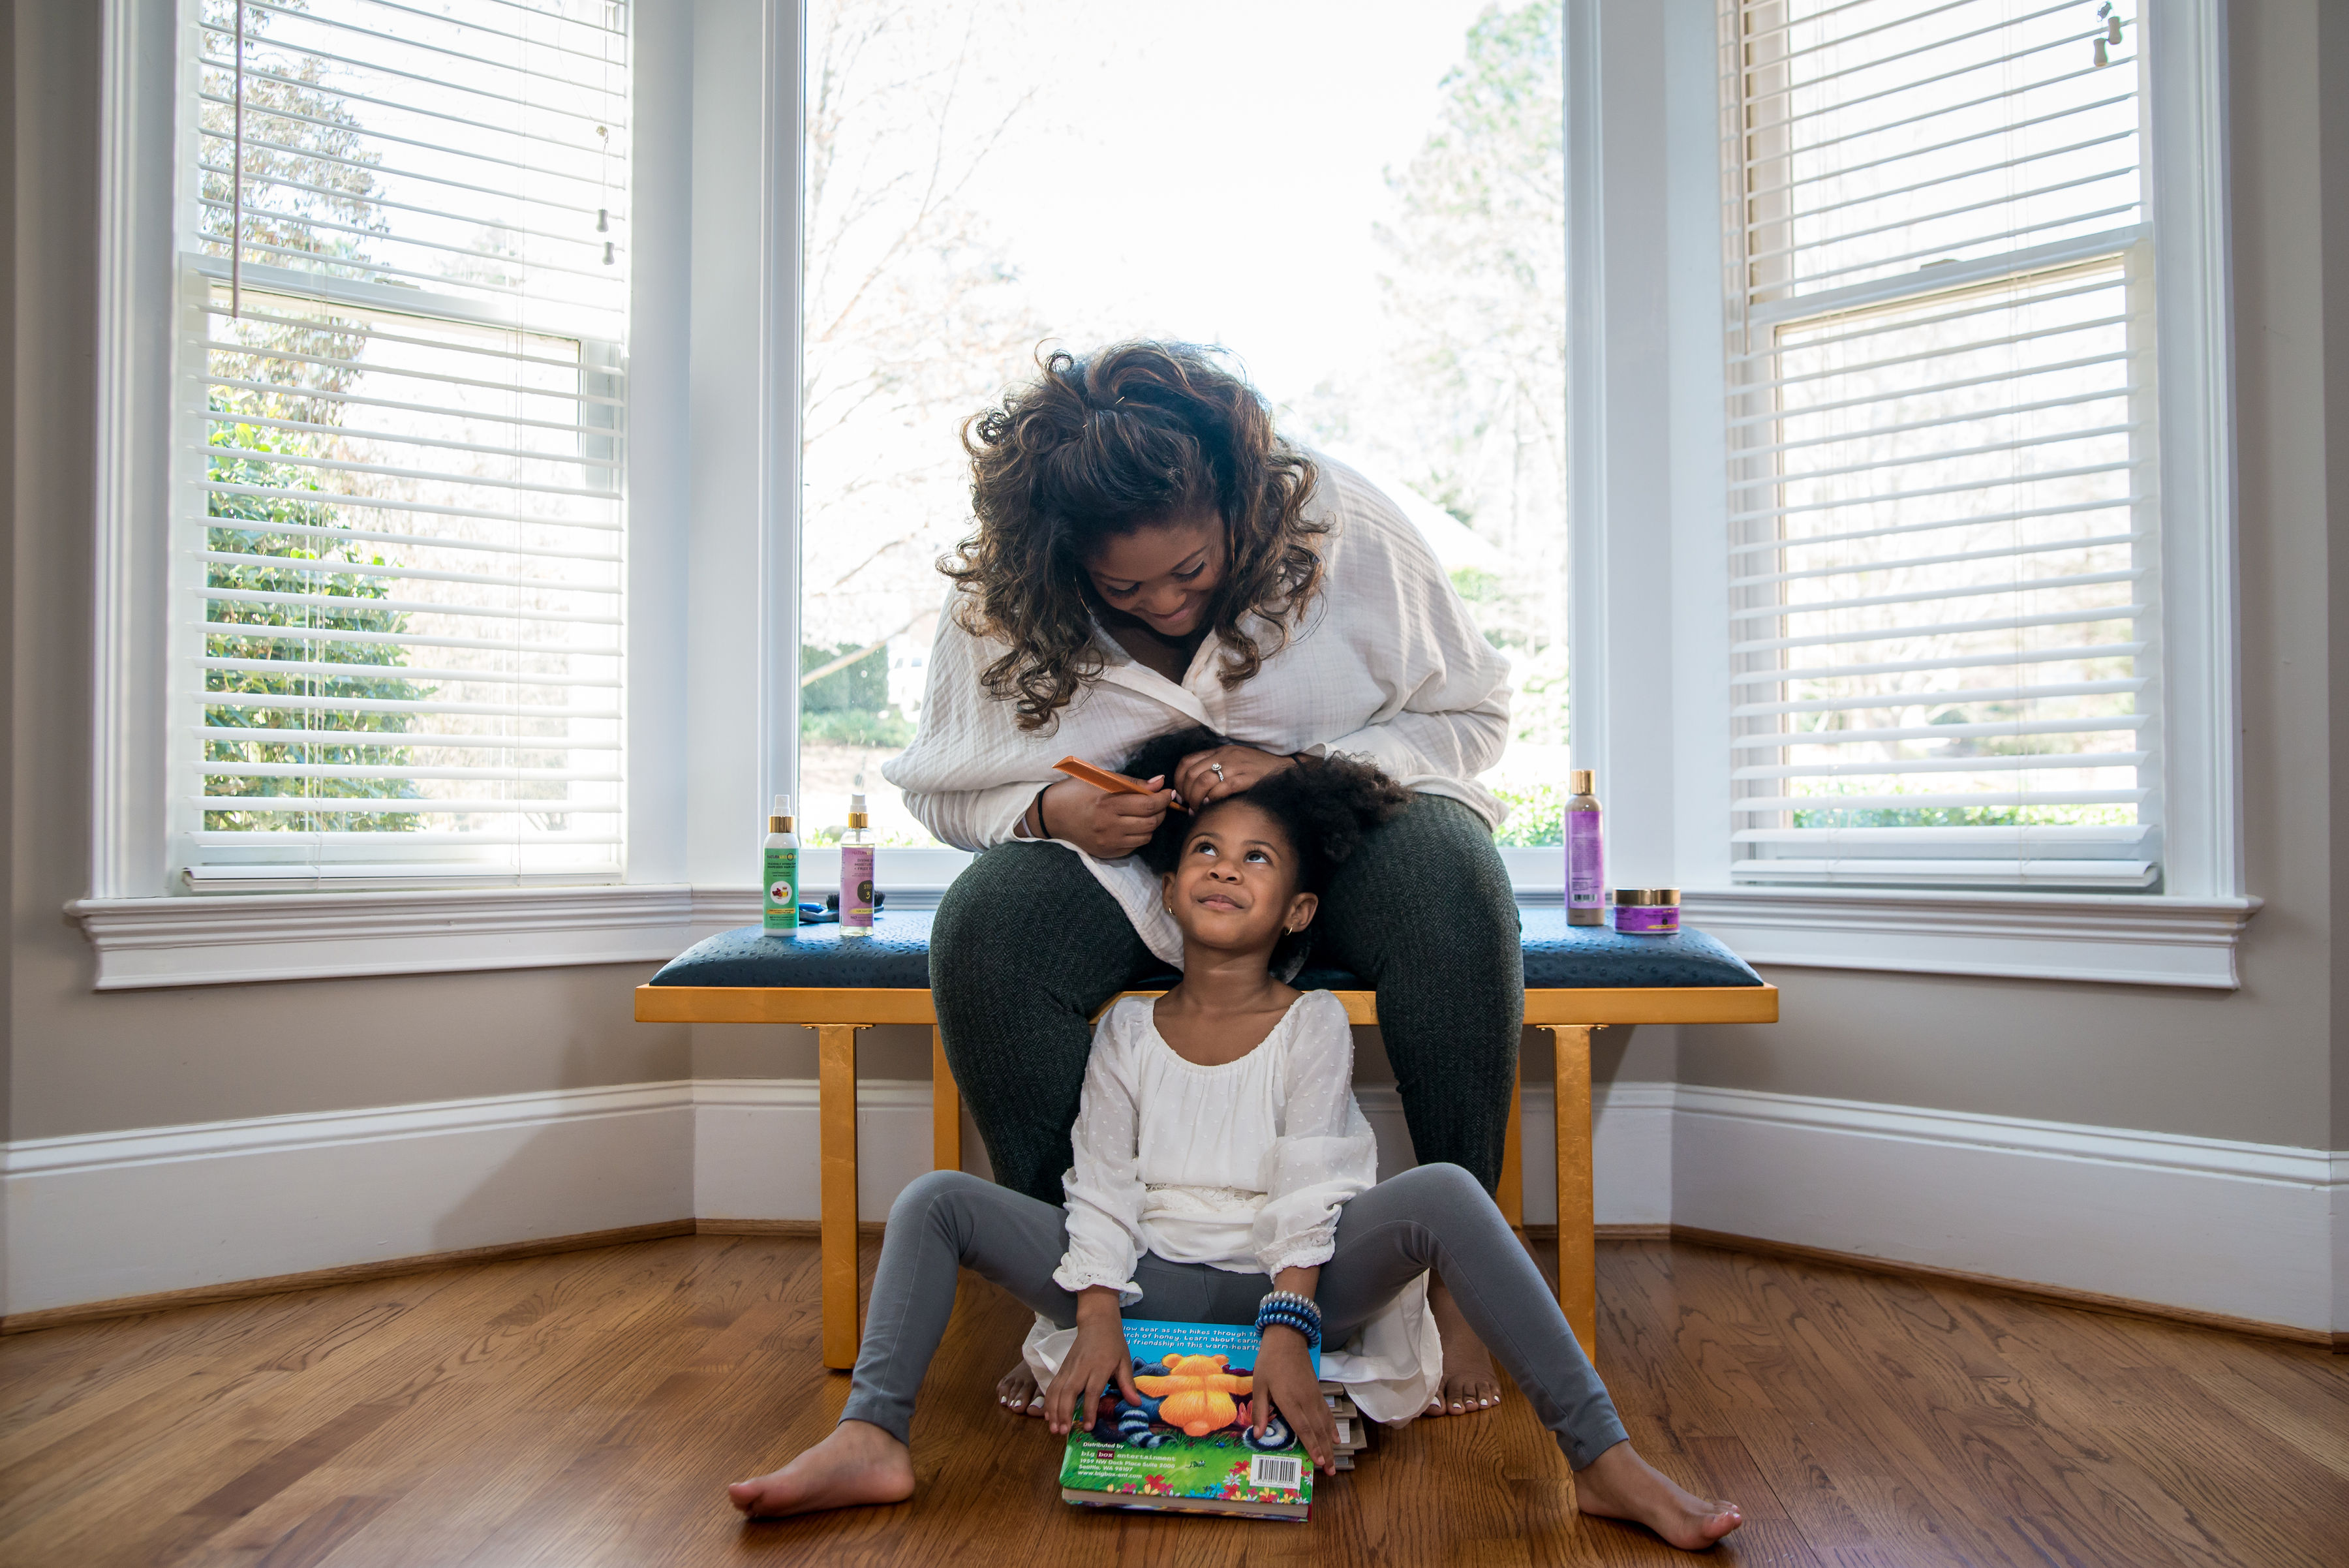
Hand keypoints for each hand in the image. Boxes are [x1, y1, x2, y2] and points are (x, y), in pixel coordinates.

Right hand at [1037, 775, 1174, 859]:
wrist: (1051, 815)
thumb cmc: (1076, 791)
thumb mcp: (1102, 779)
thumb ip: (1132, 783)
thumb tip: (1160, 783)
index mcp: (1108, 803)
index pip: (1149, 805)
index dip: (1164, 798)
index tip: (1168, 792)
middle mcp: (1109, 826)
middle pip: (1152, 822)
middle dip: (1161, 810)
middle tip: (1159, 802)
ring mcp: (1108, 842)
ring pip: (1146, 836)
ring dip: (1152, 824)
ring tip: (1145, 813)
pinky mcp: (1106, 852)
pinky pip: (1134, 846)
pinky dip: (1139, 835)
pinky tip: (1131, 825)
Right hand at [1043, 1290, 1141, 1435]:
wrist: (1097, 1322)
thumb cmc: (1113, 1343)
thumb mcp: (1124, 1361)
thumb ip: (1128, 1383)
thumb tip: (1135, 1403)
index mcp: (1100, 1367)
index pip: (1092, 1391)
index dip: (1088, 1410)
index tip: (1087, 1427)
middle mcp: (1081, 1368)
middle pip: (1068, 1392)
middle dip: (1063, 1413)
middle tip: (1063, 1432)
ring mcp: (1069, 1368)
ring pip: (1056, 1390)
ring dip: (1053, 1410)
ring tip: (1054, 1429)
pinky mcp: (1062, 1368)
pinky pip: (1053, 1386)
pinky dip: (1048, 1401)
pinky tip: (1049, 1415)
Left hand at [1172, 745, 1300, 809]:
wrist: (1285, 768)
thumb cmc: (1258, 769)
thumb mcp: (1233, 762)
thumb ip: (1215, 770)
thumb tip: (1194, 791)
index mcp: (1219, 751)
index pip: (1186, 762)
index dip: (1178, 781)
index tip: (1181, 796)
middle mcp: (1224, 756)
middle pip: (1191, 774)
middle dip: (1186, 794)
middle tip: (1190, 807)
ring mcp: (1235, 766)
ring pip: (1203, 781)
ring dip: (1197, 799)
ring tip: (1199, 810)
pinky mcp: (1247, 777)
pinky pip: (1223, 788)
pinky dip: (1213, 798)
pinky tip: (1212, 805)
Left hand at [1251, 1324, 1338, 1472]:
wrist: (1287, 1339)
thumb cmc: (1269, 1362)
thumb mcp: (1258, 1385)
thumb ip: (1259, 1410)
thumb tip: (1257, 1434)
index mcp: (1289, 1400)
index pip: (1302, 1427)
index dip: (1311, 1445)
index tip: (1318, 1462)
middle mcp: (1305, 1401)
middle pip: (1317, 1430)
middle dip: (1324, 1452)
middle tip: (1330, 1471)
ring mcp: (1314, 1396)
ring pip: (1325, 1424)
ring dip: (1330, 1444)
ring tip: (1334, 1461)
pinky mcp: (1317, 1392)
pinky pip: (1327, 1413)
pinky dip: (1333, 1427)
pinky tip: (1336, 1438)